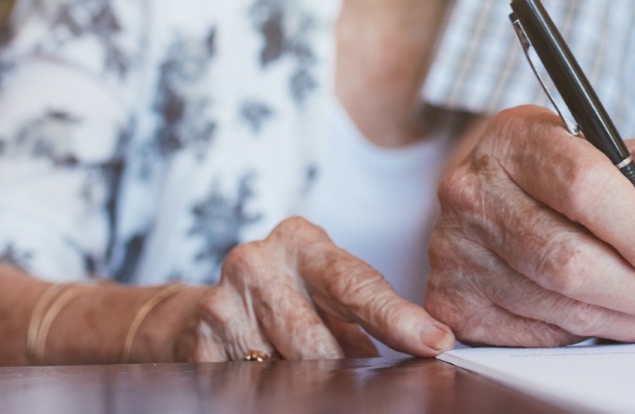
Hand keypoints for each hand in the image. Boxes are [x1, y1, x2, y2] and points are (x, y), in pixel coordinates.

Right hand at [162, 217, 454, 360]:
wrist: (207, 310)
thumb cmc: (289, 297)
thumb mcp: (327, 291)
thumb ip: (368, 314)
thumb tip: (426, 346)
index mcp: (299, 242)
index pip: (355, 284)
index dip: (397, 319)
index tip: (434, 343)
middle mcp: (257, 264)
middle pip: (319, 341)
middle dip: (350, 371)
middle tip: (373, 383)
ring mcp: (224, 305)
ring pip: (288, 369)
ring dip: (314, 385)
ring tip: (318, 378)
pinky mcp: (200, 343)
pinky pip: (254, 384)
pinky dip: (277, 390)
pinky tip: (280, 382)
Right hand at [427, 106, 634, 346]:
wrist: (518, 204)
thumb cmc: (589, 181)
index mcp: (517, 137)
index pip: (583, 186)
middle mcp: (472, 190)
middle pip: (568, 259)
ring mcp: (454, 249)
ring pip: (557, 304)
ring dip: (623, 319)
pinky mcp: (454, 302)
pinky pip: (536, 335)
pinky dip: (587, 335)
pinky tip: (609, 319)